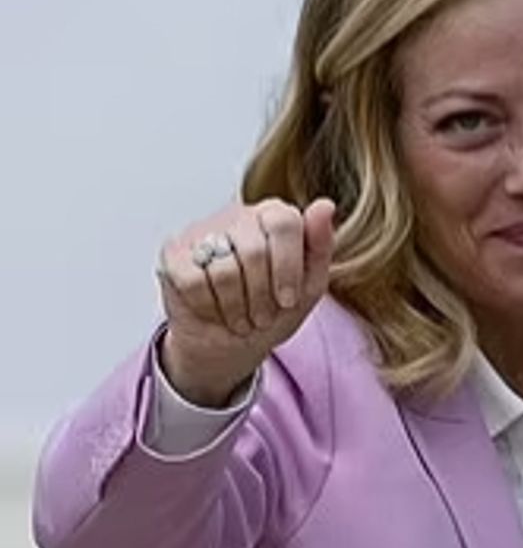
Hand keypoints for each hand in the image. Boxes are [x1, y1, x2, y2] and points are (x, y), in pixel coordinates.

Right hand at [156, 198, 336, 407]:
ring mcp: (202, 231)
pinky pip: (192, 281)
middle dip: (262, 296)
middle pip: (254, 251)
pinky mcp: (172, 254)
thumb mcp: (310, 285)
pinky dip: (208, 306)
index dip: (288, 268)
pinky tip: (214, 311)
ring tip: (242, 318)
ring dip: (236, 306)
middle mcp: (238, 215)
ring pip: (223, 270)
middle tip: (262, 316)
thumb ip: (321, 245)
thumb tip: (325, 206)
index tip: (288, 300)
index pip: (285, 223)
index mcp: (275, 214)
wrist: (232, 342)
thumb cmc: (274, 308)